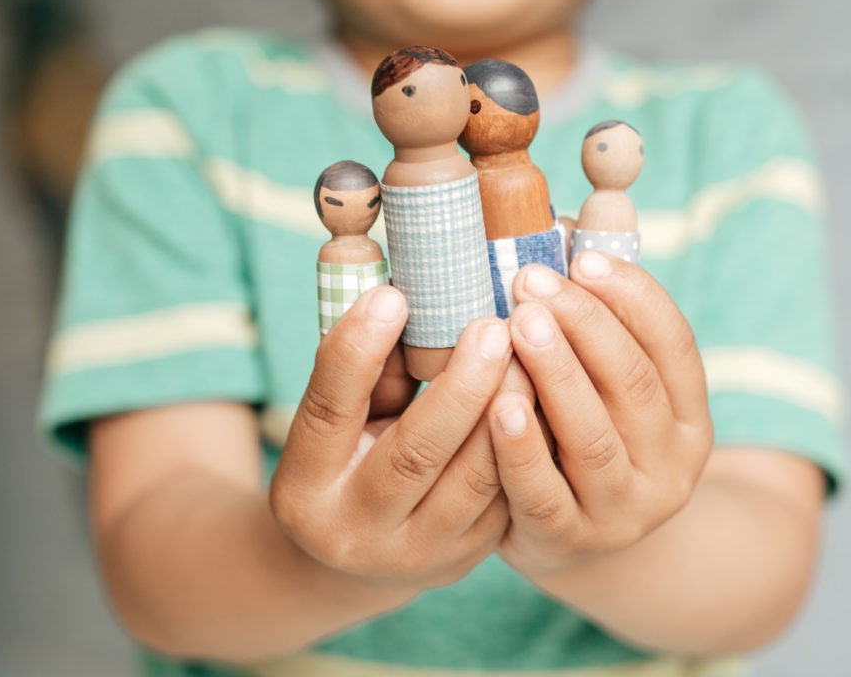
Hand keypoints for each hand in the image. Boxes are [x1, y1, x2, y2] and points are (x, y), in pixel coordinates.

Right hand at [270, 285, 513, 591]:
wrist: (359, 555)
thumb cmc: (347, 456)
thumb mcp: (338, 418)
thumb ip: (365, 367)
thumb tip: (401, 293)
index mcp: (304, 484)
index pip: (329, 408)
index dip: (359, 349)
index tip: (395, 294)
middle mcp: (353, 529)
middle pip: (416, 452)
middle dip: (462, 385)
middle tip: (494, 326)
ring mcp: (415, 554)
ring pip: (476, 478)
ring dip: (510, 408)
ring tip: (530, 351)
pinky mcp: (467, 557)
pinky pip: (508, 494)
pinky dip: (530, 439)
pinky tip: (545, 393)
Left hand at [489, 252, 712, 574]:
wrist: (575, 540)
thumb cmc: (582, 434)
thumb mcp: (606, 381)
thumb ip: (602, 312)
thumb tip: (580, 211)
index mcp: (691, 417)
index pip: (674, 345)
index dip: (632, 295)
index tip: (583, 254)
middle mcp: (671, 466)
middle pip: (632, 384)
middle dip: (583, 324)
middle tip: (530, 280)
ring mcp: (624, 510)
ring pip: (593, 435)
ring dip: (555, 373)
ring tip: (516, 324)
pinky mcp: (569, 540)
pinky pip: (543, 490)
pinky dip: (521, 444)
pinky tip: (497, 401)